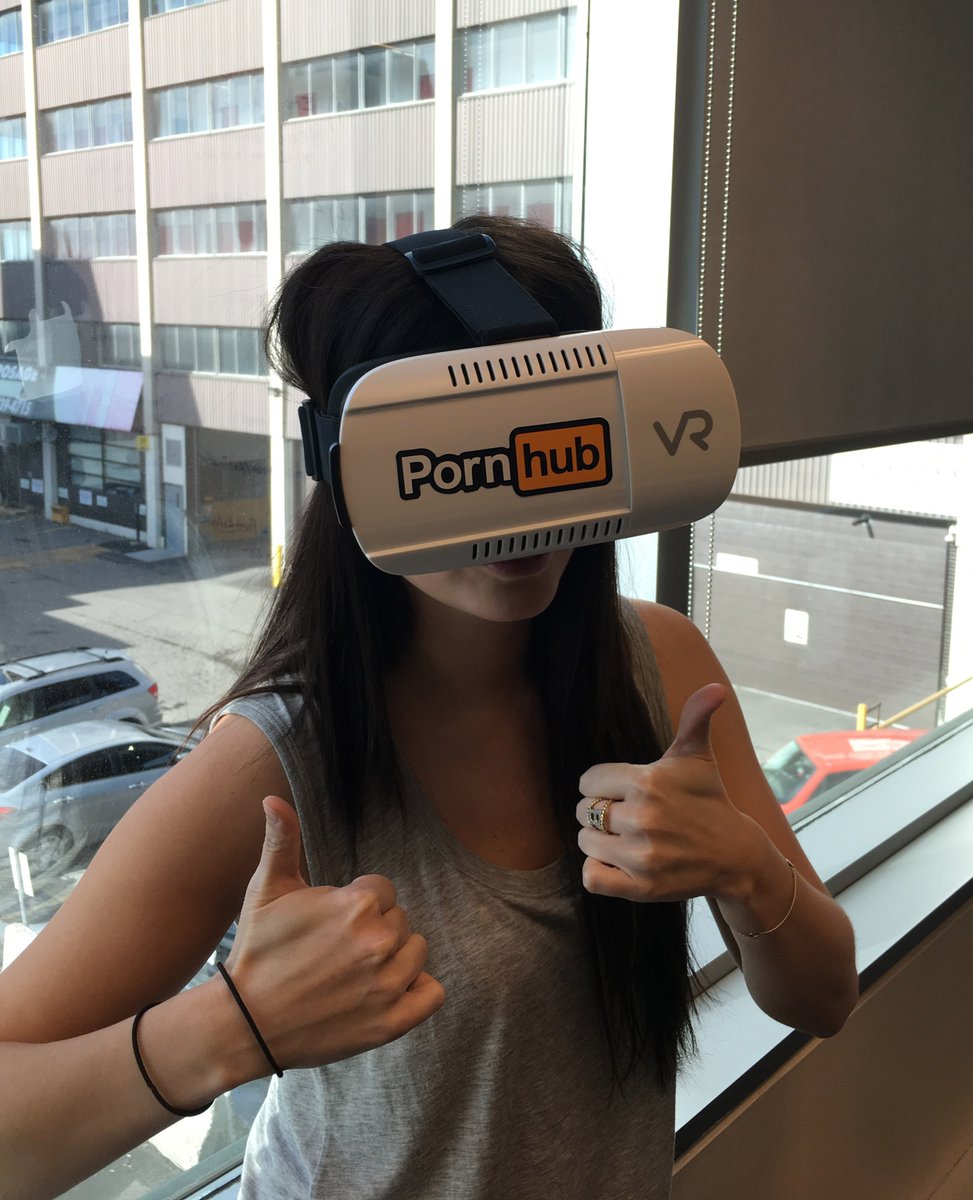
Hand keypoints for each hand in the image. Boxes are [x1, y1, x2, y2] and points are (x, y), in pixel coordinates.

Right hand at [221, 796, 443, 1075]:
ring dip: (395, 958)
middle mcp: (378, 943)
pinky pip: (433, 993)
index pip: (385, 891)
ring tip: (356, 970)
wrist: (245, 1022)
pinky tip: (388, 989)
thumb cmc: (257, 950)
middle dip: (375, 929)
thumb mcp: (267, 890)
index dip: (359, 904)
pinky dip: (418, 991)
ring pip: (417, 952)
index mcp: (356, 905)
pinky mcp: (391, 1023)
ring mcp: (387, 985)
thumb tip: (272, 798)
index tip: (333, 923)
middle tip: (337, 950)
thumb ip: (282, 840)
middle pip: (400, 921)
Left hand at [575, 684, 765, 903]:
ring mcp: (641, 856)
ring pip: (585, 842)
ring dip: (599, 840)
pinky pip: (591, 877)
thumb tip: (715, 687)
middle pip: (584, 810)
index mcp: (647, 782)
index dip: (600, 784)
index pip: (588, 780)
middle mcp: (642, 818)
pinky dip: (597, 871)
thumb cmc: (709, 800)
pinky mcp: (640, 887)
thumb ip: (695, 719)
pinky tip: (617, 861)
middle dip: (599, 811)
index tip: (620, 790)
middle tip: (624, 815)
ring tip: (624, 837)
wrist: (736, 855)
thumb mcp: (698, 757)